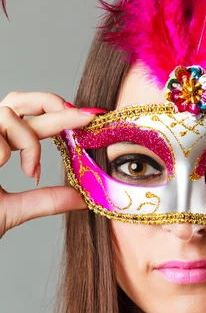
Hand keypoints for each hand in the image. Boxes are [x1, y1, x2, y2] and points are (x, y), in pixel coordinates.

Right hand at [0, 91, 105, 238]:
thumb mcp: (12, 211)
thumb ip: (45, 201)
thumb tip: (82, 198)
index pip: (28, 123)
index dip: (58, 116)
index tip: (90, 118)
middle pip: (19, 101)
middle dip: (54, 105)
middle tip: (82, 117)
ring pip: (8, 114)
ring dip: (28, 141)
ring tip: (29, 172)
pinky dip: (3, 149)